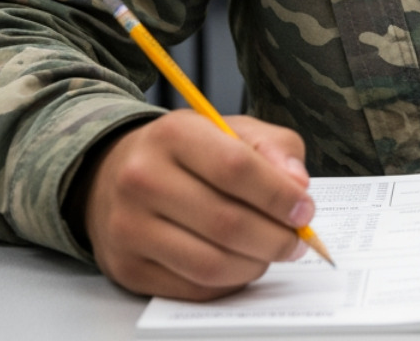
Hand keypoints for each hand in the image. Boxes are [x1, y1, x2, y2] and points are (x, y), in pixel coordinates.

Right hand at [75, 111, 315, 298]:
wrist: (115, 175)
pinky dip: (229, 282)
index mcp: (174, 134)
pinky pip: (193, 288)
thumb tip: (297, 186)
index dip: (279, 195)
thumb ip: (274, 149)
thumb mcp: (233, 130)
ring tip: (270, 253)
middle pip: (226, 223)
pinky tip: (239, 264)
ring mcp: (129, 227)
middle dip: (276, 238)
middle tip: (297, 241)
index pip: (235, 168)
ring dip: (255, 265)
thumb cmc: (189, 152)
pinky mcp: (127, 267)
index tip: (305, 209)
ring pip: (211, 263)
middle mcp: (142, 179)